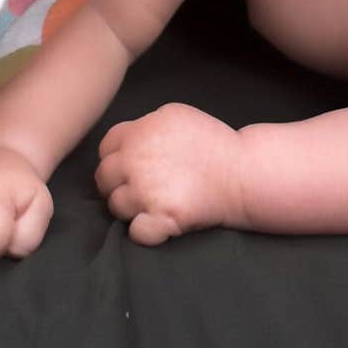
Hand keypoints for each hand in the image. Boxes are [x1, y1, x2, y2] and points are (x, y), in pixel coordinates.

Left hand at [95, 102, 241, 244]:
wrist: (242, 173)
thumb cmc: (213, 144)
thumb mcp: (176, 115)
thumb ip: (146, 125)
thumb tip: (126, 141)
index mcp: (141, 131)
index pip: (106, 147)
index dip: (116, 158)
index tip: (130, 166)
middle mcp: (137, 158)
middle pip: (104, 178)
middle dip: (117, 184)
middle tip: (140, 189)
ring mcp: (146, 189)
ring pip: (115, 206)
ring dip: (130, 208)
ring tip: (153, 204)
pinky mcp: (162, 216)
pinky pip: (136, 232)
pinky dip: (145, 232)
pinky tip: (158, 224)